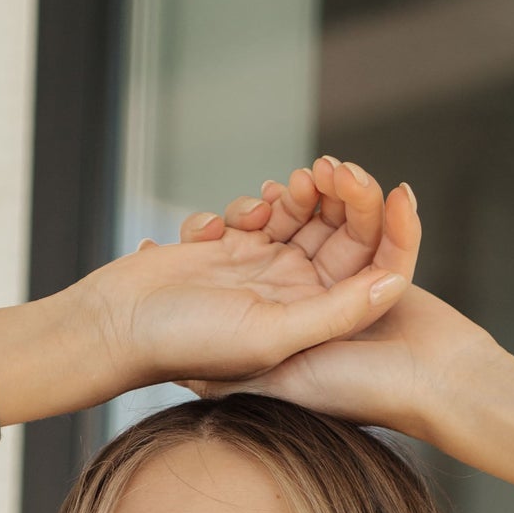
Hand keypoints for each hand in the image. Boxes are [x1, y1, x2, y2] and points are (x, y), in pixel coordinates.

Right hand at [0, 186, 410, 430]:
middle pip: (347, 235)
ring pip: (308, 215)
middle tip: (324, 170)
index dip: (396, 232)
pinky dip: (252, 204)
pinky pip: (265, 210)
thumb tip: (393, 283)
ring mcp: (268, 271)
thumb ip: (335, 312)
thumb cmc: (188, 342)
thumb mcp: (271, 332)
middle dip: (342, 197)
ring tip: (274, 195)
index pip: (377, 274)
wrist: (117, 325)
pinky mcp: (237, 248)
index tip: (396, 191)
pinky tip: (222, 225)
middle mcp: (299, 299)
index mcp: (317, 326)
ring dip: (297, 194)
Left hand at [191, 155, 513, 495]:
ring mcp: (358, 289)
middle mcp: (318, 302)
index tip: (260, 201)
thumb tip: (173, 369)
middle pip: (306, 231)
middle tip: (307, 174)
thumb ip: (225, 375)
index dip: (258, 224)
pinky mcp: (400, 279)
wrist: (436, 395)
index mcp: (287, 319)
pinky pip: (394, 236)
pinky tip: (399, 193)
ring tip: (346, 171)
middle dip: (306, 197)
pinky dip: (396, 215)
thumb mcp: (273, 381)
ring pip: (348, 225)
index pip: (263, 256)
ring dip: (350, 194)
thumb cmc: (357, 392)